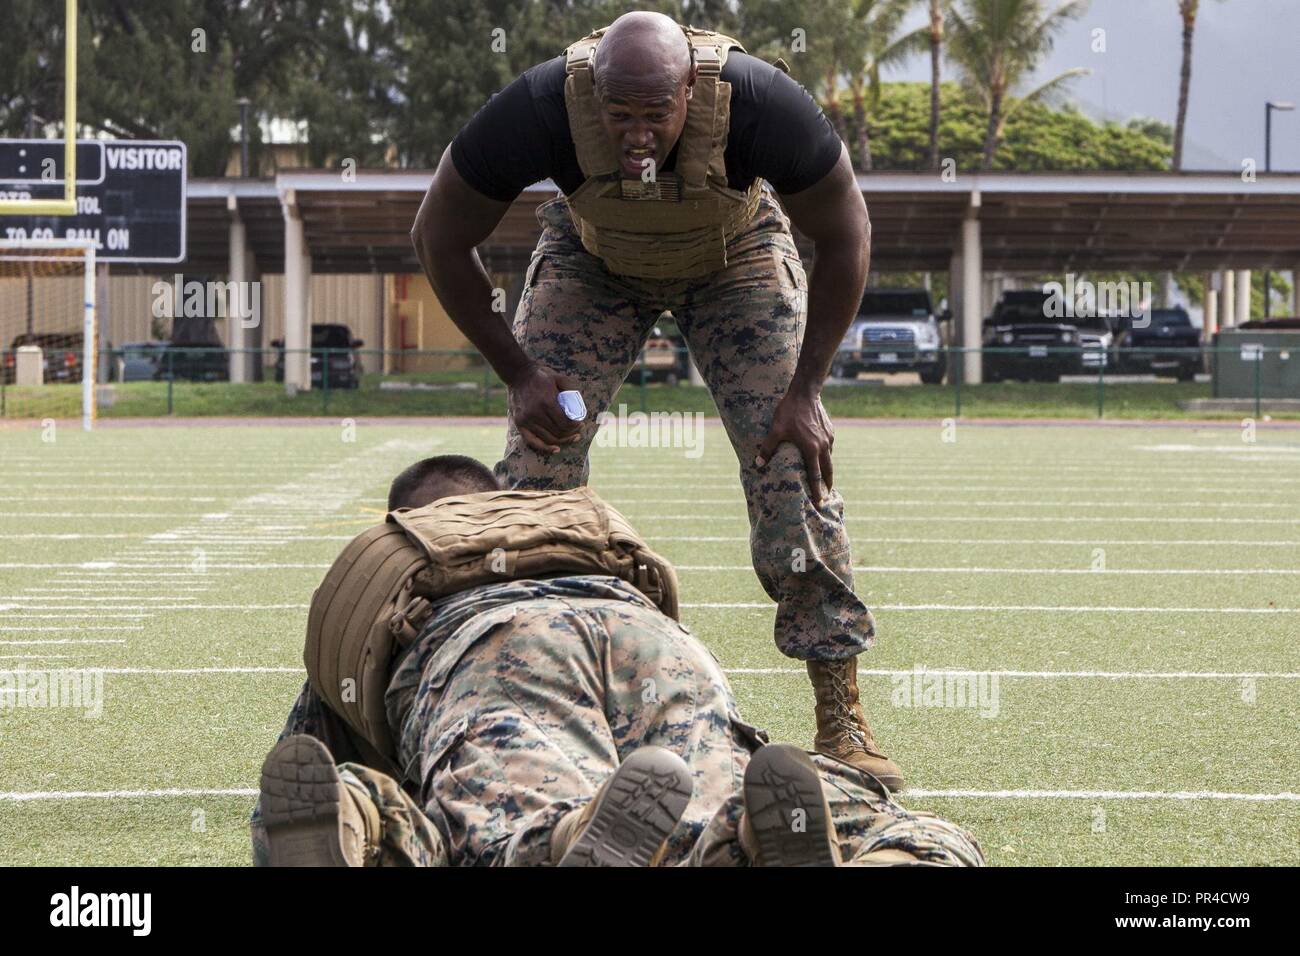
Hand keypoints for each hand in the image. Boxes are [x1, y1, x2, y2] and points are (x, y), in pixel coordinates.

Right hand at [508, 361, 582, 453]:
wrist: (518, 374)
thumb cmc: (541, 376)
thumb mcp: (560, 378)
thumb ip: (572, 390)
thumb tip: (581, 408)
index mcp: (546, 402)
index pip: (565, 423)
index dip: (575, 426)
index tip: (580, 423)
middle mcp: (535, 413)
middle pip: (558, 432)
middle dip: (571, 433)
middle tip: (579, 429)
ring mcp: (526, 420)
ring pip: (549, 438)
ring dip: (563, 440)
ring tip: (572, 437)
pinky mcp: (519, 424)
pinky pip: (533, 442)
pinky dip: (545, 448)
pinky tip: (556, 449)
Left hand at [754, 388, 833, 502]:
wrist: (805, 393)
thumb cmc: (789, 412)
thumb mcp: (775, 431)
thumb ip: (767, 449)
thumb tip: (757, 465)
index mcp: (811, 450)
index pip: (815, 476)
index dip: (817, 490)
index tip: (819, 502)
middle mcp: (823, 446)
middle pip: (828, 470)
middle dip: (827, 484)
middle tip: (827, 495)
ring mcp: (828, 438)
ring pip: (829, 458)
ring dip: (827, 469)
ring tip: (825, 478)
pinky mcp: (830, 430)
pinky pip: (829, 446)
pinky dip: (826, 454)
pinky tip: (821, 455)